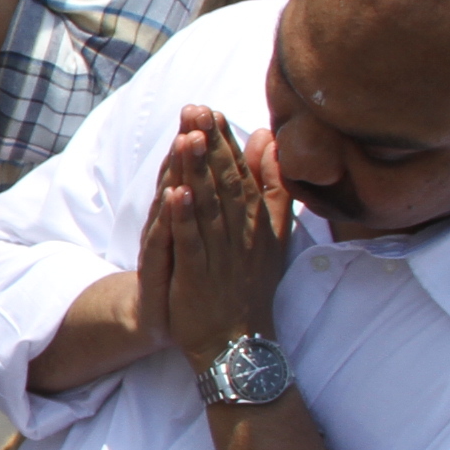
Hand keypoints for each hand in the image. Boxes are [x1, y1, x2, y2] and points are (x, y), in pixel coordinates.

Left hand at [161, 105, 294, 366]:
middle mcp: (240, 233)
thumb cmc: (250, 283)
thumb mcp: (273, 232)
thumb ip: (274, 186)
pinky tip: (175, 192)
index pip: (238, 174)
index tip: (211, 112)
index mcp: (255, 220)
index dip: (223, 143)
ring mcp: (219, 255)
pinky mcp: (197, 276)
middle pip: (223, 183)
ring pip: (207, 207)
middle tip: (196, 110)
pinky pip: (190, 243)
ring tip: (187, 137)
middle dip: (209, 146)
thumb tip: (268, 139)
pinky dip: (184, 218)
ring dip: (197, 172)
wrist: (237, 339)